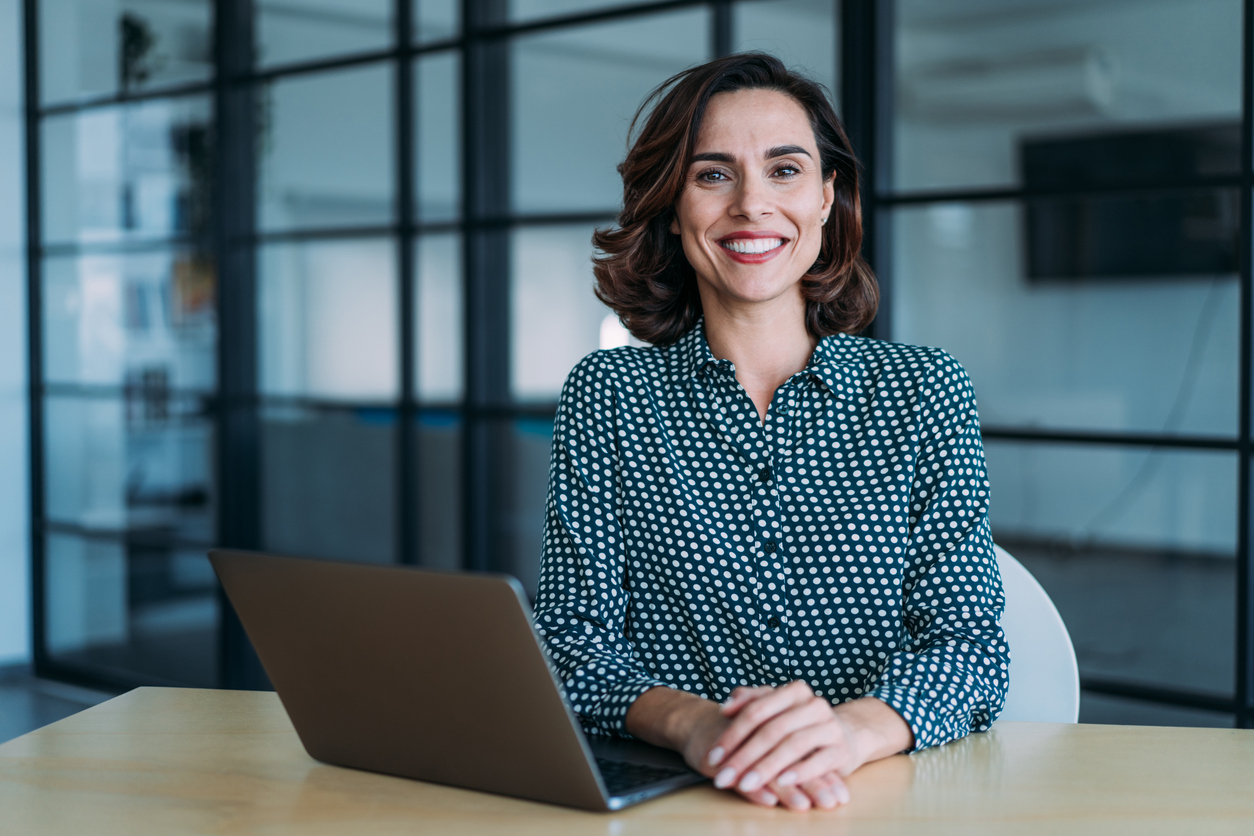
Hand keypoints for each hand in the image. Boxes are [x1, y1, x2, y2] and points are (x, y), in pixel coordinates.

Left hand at [705, 681, 913, 810]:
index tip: (713, 757)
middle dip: (744, 756)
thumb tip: (725, 707)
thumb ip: (749, 701)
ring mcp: (829, 727)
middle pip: (772, 729)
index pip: (756, 710)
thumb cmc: (799, 724)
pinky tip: (782, 782)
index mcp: (794, 691)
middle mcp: (813, 705)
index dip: (732, 734)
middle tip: (724, 776)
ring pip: (793, 745)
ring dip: (766, 767)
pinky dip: (800, 772)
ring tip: (745, 784)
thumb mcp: (776, 708)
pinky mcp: (841, 751)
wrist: (843, 736)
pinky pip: (819, 761)